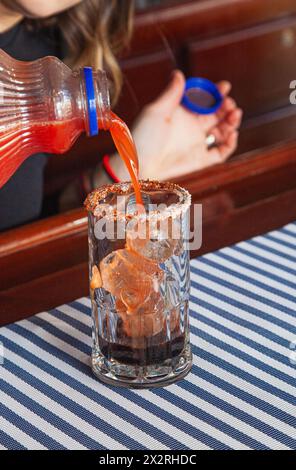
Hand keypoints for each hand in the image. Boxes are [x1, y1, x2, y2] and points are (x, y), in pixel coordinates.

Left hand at [115, 70, 242, 181]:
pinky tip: (231, 134)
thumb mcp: (155, 111)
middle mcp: (192, 128)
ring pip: (222, 131)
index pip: (204, 100)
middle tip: (230, 104)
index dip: (216, 93)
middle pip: (217, 114)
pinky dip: (230, 145)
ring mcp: (197, 144)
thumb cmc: (143, 138)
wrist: (139, 165)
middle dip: (227, 107)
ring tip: (234, 115)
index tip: (224, 87)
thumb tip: (179, 74)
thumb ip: (171, 94)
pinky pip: (221, 153)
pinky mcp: (200, 160)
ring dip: (232, 123)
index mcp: (182, 113)